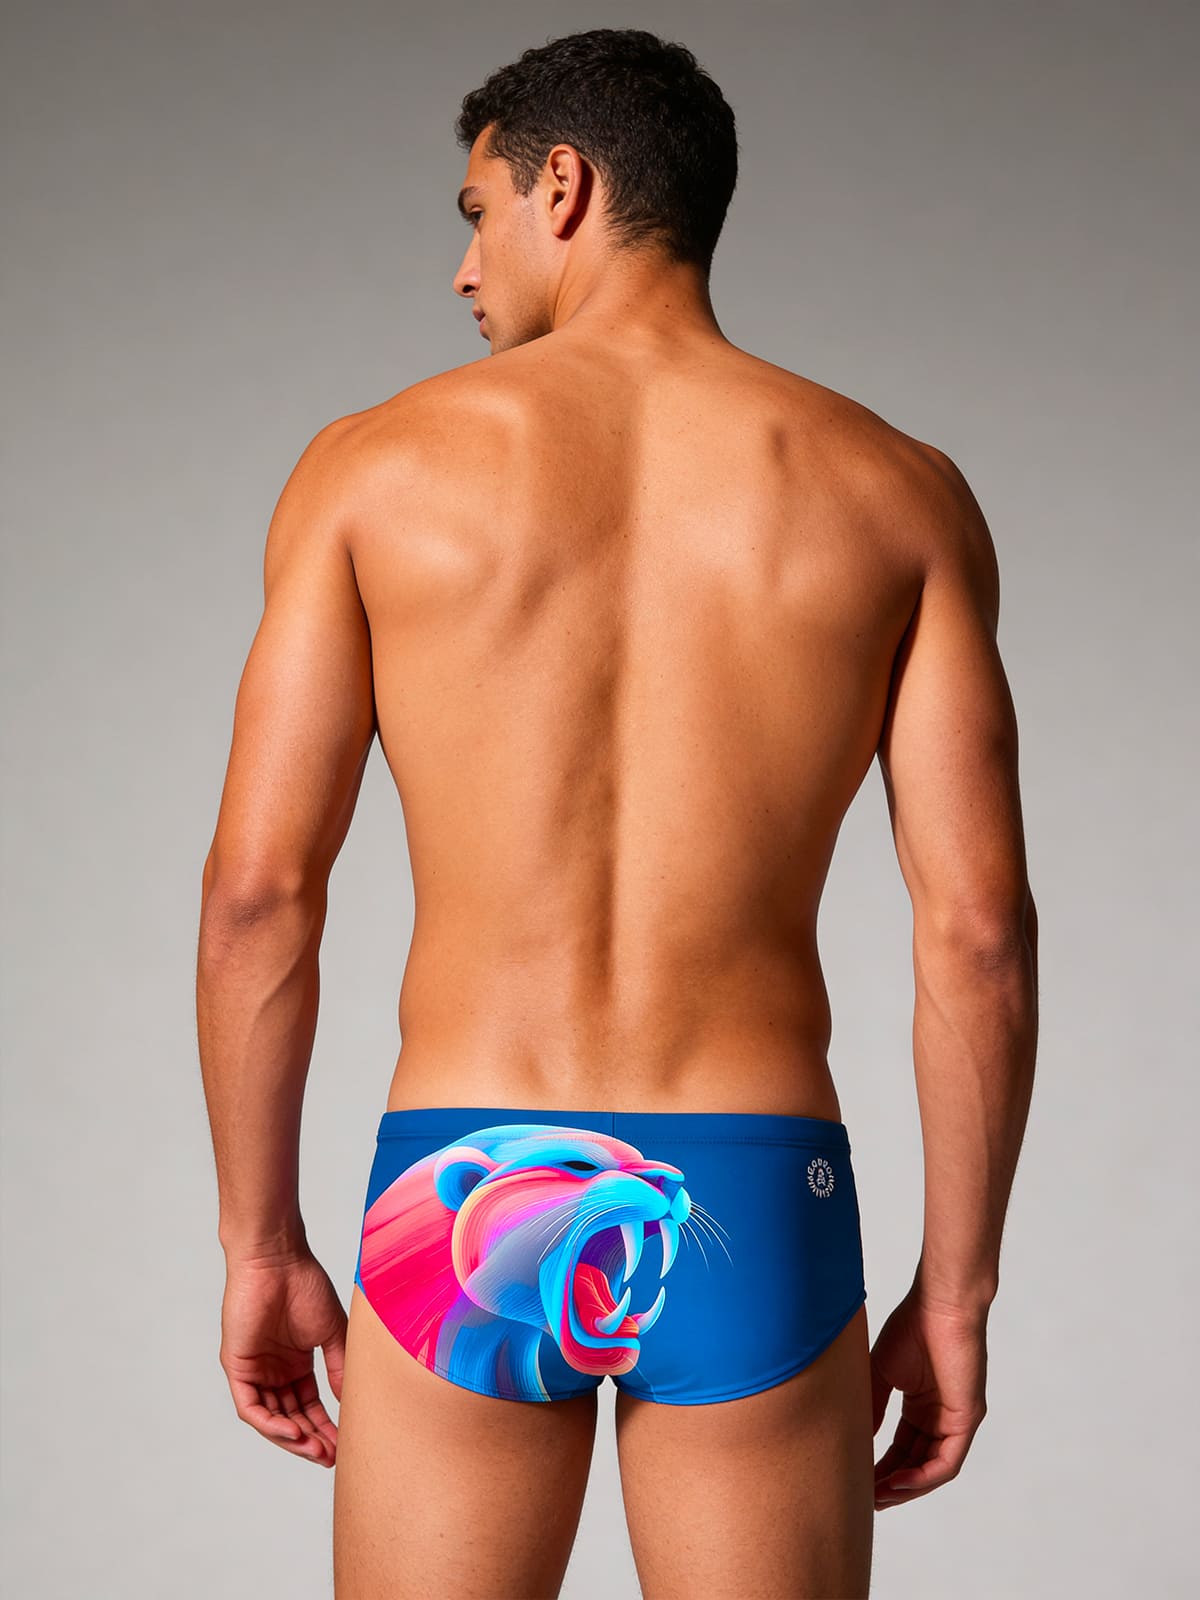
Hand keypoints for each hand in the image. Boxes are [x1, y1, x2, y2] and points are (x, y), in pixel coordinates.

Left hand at [219, 1248, 347, 1467]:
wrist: (277, 1259)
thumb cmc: (304, 1285)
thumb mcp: (331, 1332)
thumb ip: (338, 1366)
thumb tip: (349, 1401)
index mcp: (295, 1363)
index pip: (309, 1406)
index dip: (326, 1426)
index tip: (345, 1444)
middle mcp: (273, 1371)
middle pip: (291, 1417)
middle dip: (311, 1440)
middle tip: (332, 1457)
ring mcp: (254, 1370)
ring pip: (271, 1418)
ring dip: (292, 1438)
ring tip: (317, 1451)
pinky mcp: (237, 1367)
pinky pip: (251, 1407)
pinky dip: (270, 1424)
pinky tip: (293, 1432)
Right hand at [870, 1289, 987, 1509]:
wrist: (939, 1305)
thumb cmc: (912, 1327)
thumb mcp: (881, 1372)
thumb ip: (871, 1406)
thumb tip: (853, 1439)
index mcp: (922, 1406)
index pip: (901, 1448)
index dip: (880, 1467)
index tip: (857, 1480)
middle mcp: (941, 1417)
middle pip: (915, 1464)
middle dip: (890, 1485)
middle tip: (864, 1499)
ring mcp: (956, 1420)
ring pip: (931, 1469)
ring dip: (905, 1488)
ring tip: (877, 1497)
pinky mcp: (967, 1419)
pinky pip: (947, 1461)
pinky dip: (922, 1477)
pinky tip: (898, 1483)